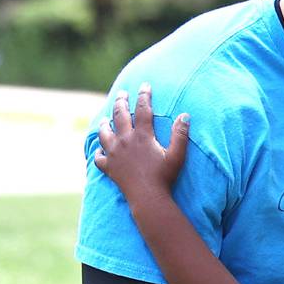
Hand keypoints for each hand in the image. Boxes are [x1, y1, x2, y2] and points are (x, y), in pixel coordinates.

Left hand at [95, 85, 189, 205]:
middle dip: (121, 102)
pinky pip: (99, 158)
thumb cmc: (164, 177)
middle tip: (122, 94)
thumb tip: (185, 115)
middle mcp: (125, 141)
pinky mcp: (109, 168)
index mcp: (142, 136)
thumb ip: (180, 134)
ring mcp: (114, 154)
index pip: (143, 109)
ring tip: (104, 119)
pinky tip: (100, 151)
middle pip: (119, 115)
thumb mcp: (177, 155)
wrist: (147, 197)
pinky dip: (99, 153)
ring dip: (104, 124)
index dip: (144, 95)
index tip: (145, 85)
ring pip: (104, 133)